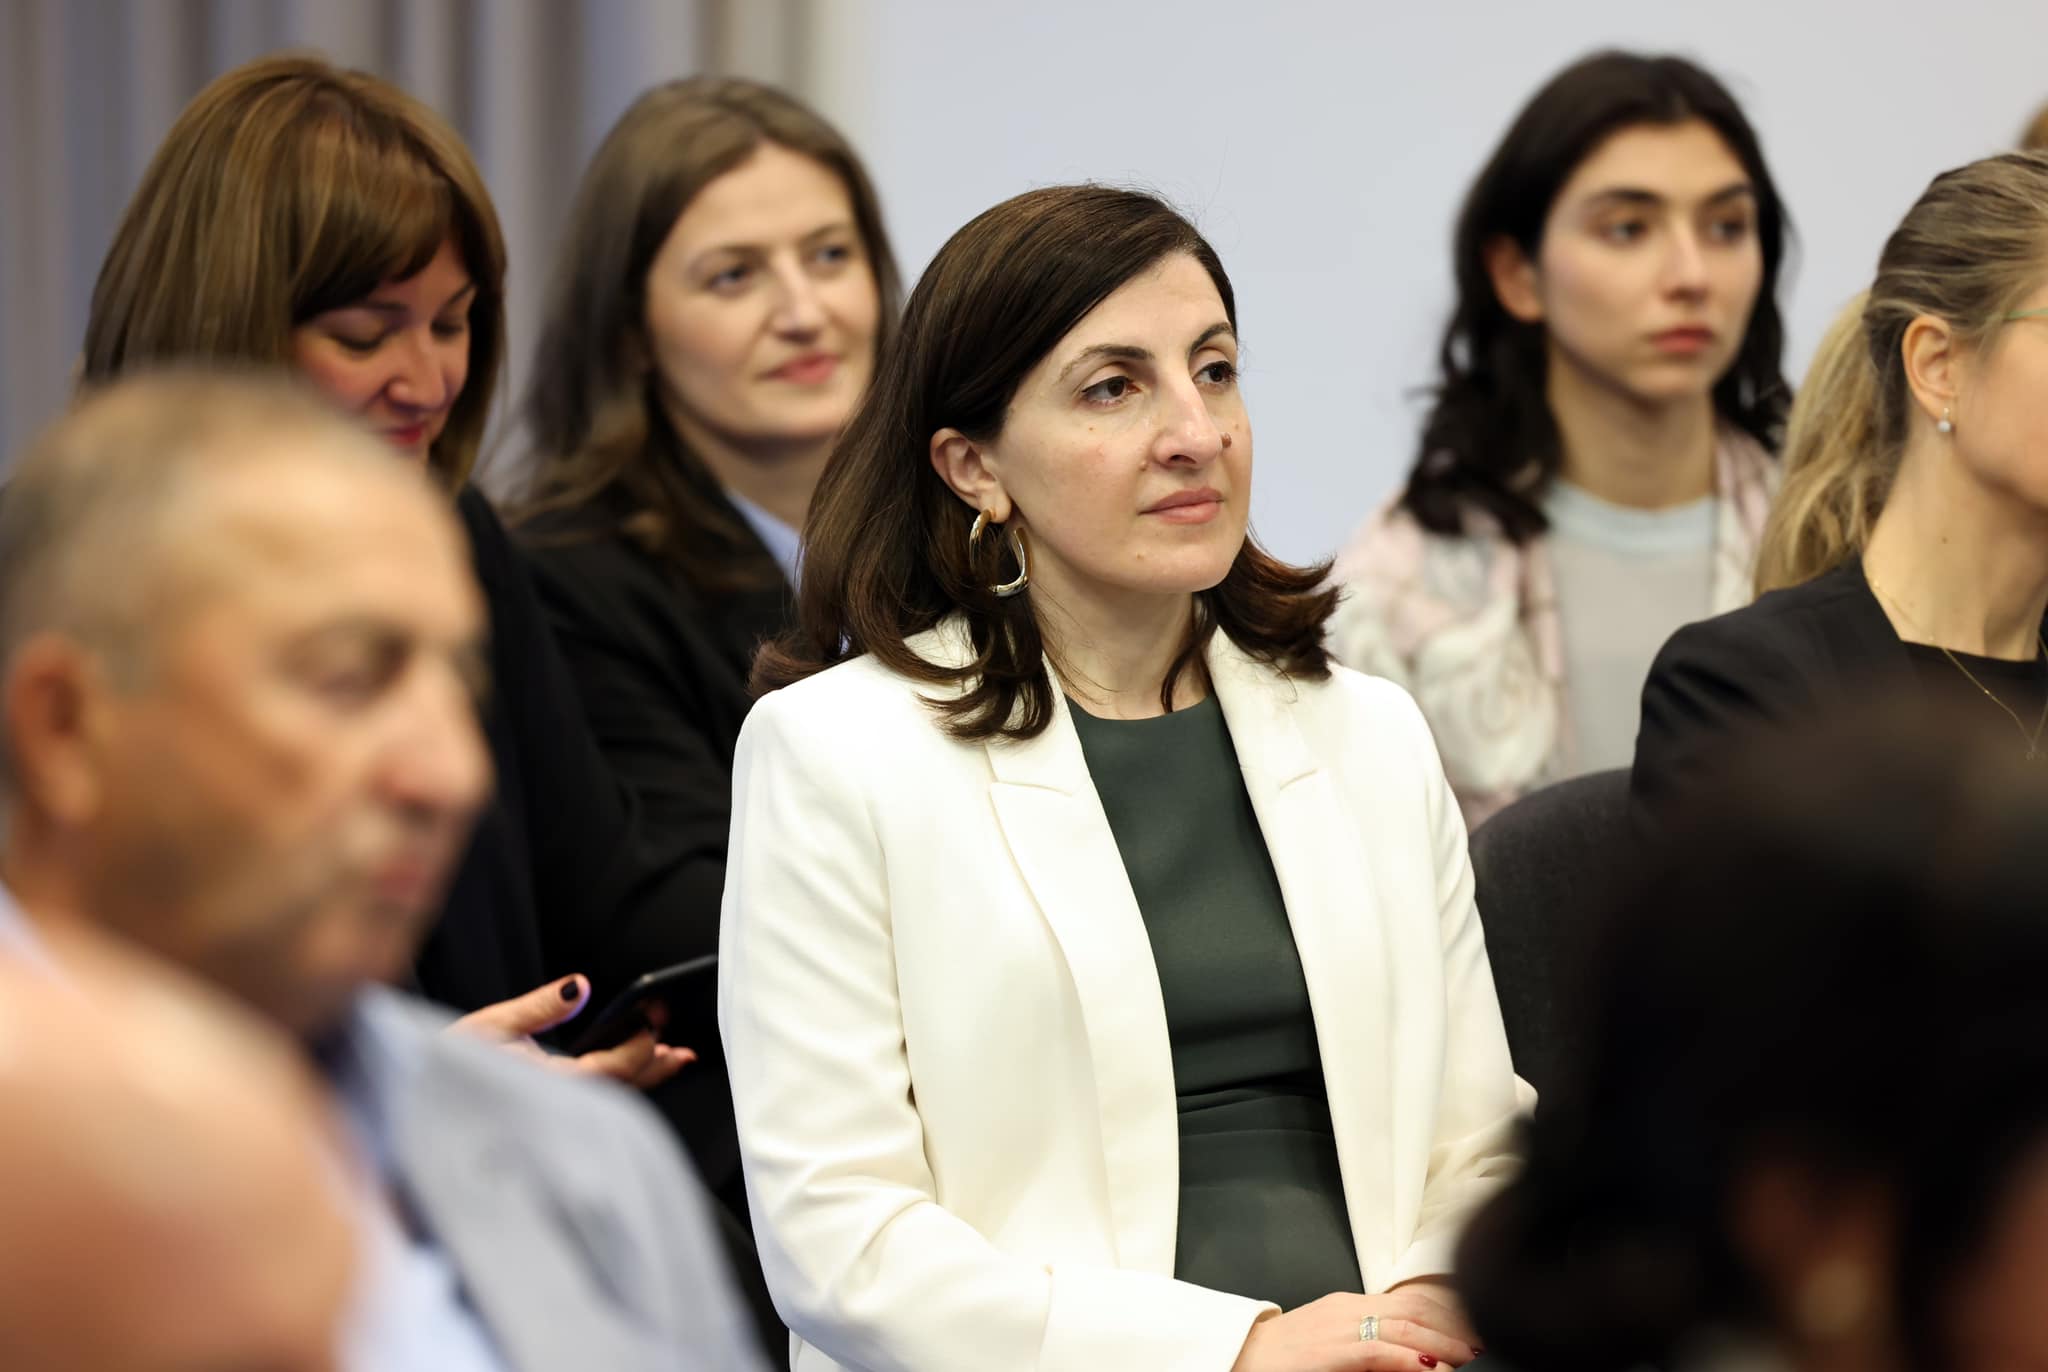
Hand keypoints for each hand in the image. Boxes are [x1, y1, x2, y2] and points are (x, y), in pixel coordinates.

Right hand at [450, 975, 694, 1089]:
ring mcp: (552, 1111)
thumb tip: (582, 986)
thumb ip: (541, 1007)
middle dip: (652, 1069)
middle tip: (684, 1051)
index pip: (604, 1072)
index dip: (634, 1052)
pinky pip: (596, 1098)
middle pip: (617, 1090)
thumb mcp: (491, 1025)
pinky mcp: (549, 1110)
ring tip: (673, 1058)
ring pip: (609, 1097)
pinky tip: (639, 1069)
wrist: (417, 1104)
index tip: (652, 1026)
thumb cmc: (445, 1066)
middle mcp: (553, 1104)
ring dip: (642, 1077)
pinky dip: (621, 1082)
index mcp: (542, 1085)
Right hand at [1229, 1288, 1478, 1371]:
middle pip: (1415, 1309)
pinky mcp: (1332, 1351)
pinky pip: (1378, 1351)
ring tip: (1469, 1356)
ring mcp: (1341, 1327)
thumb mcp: (1331, 1338)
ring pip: (1405, 1326)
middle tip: (1482, 1341)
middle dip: (1453, 1326)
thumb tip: (1408, 1353)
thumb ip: (1367, 1340)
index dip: (1446, 1311)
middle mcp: (1350, 1308)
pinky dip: (1410, 1358)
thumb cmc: (1284, 1355)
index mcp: (1351, 1303)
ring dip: (1443, 1343)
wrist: (1240, 1356)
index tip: (1472, 1324)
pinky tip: (1431, 1367)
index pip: (1410, 1299)